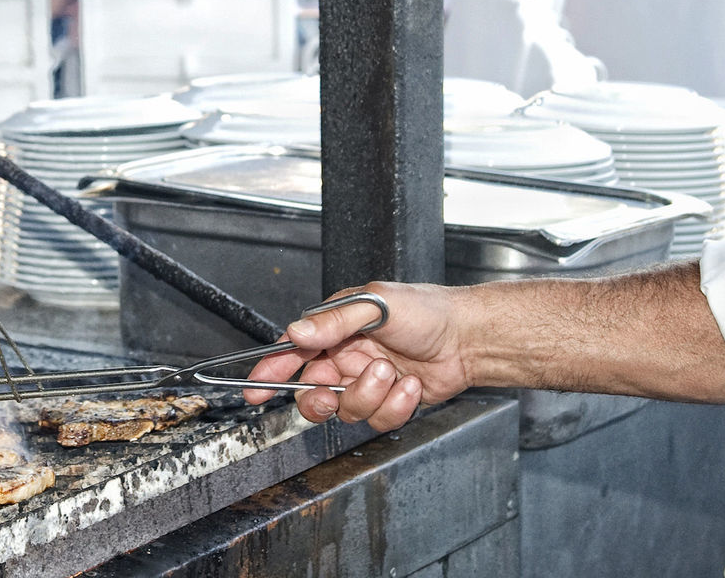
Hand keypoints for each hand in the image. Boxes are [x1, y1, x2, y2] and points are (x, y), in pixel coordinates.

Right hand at [241, 282, 475, 430]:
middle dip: (320, 399)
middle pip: (312, 391)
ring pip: (346, 409)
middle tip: (331, 394)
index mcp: (336, 328)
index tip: (256, 389)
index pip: (293, 351)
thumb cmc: (427, 310)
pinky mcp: (389, 401)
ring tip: (392, 373)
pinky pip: (376, 419)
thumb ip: (333, 322)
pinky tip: (410, 385)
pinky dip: (395, 404)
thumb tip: (296, 331)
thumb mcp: (375, 305)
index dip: (271, 371)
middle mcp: (347, 356)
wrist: (468, 338)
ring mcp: (367, 381)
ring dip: (369, 394)